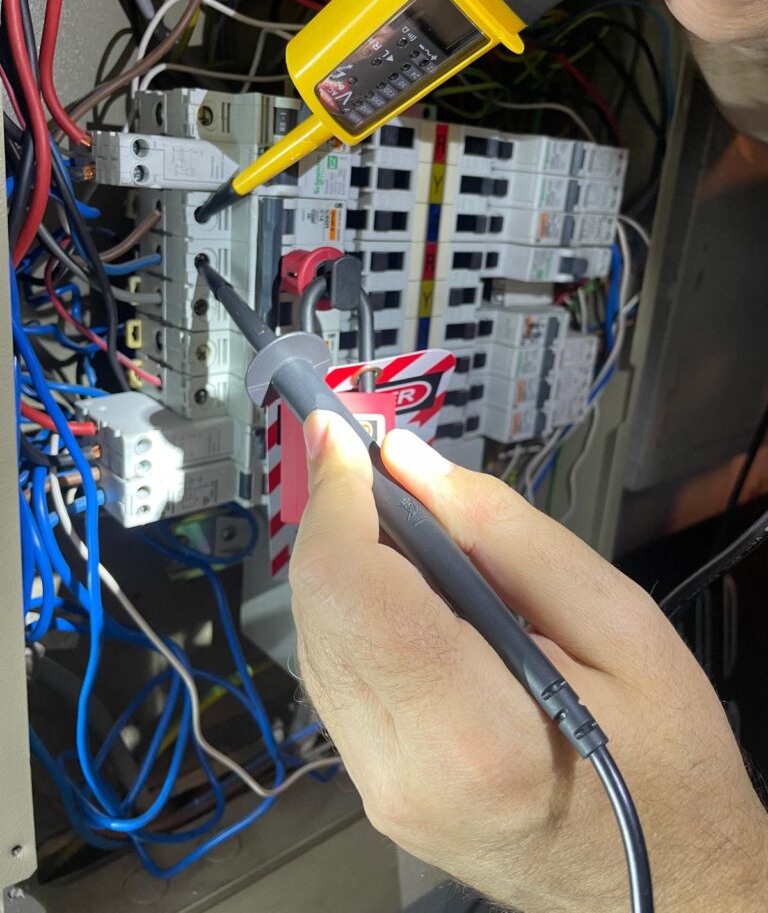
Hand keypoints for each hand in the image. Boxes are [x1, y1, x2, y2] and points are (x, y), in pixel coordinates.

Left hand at [290, 412, 767, 912]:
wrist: (667, 882)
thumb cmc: (666, 762)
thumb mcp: (619, 622)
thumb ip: (503, 532)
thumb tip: (412, 465)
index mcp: (472, 730)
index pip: (352, 585)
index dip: (336, 493)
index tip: (337, 431)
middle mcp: (402, 770)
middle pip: (318, 606)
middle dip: (334, 514)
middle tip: (363, 457)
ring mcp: (378, 789)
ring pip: (314, 637)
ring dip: (342, 559)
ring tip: (392, 515)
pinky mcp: (374, 789)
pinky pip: (335, 675)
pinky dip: (353, 610)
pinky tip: (400, 583)